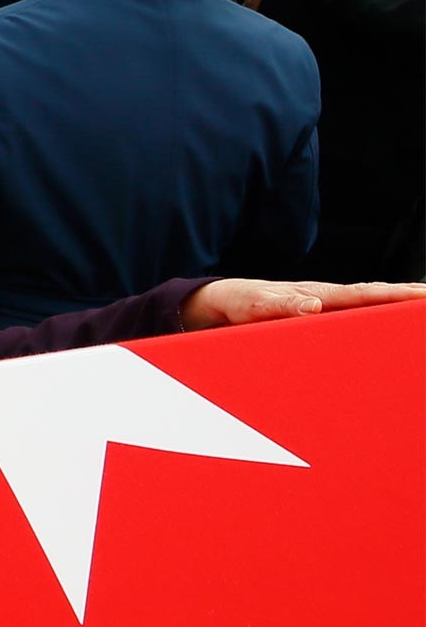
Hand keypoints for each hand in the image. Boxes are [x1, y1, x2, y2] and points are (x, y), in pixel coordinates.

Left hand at [180, 278, 425, 329]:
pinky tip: (385, 332)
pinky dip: (371, 322)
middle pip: (374, 299)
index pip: (364, 294)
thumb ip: (278, 306)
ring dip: (392, 311)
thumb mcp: (252, 305)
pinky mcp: (315, 322)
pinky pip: (349, 322)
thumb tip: (314, 307)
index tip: (423, 296)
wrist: (220, 303)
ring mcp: (322, 310)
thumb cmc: (237, 301)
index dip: (395, 295)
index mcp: (316, 294)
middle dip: (405, 299)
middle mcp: (325, 299)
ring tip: (418, 314)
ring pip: (365, 310)